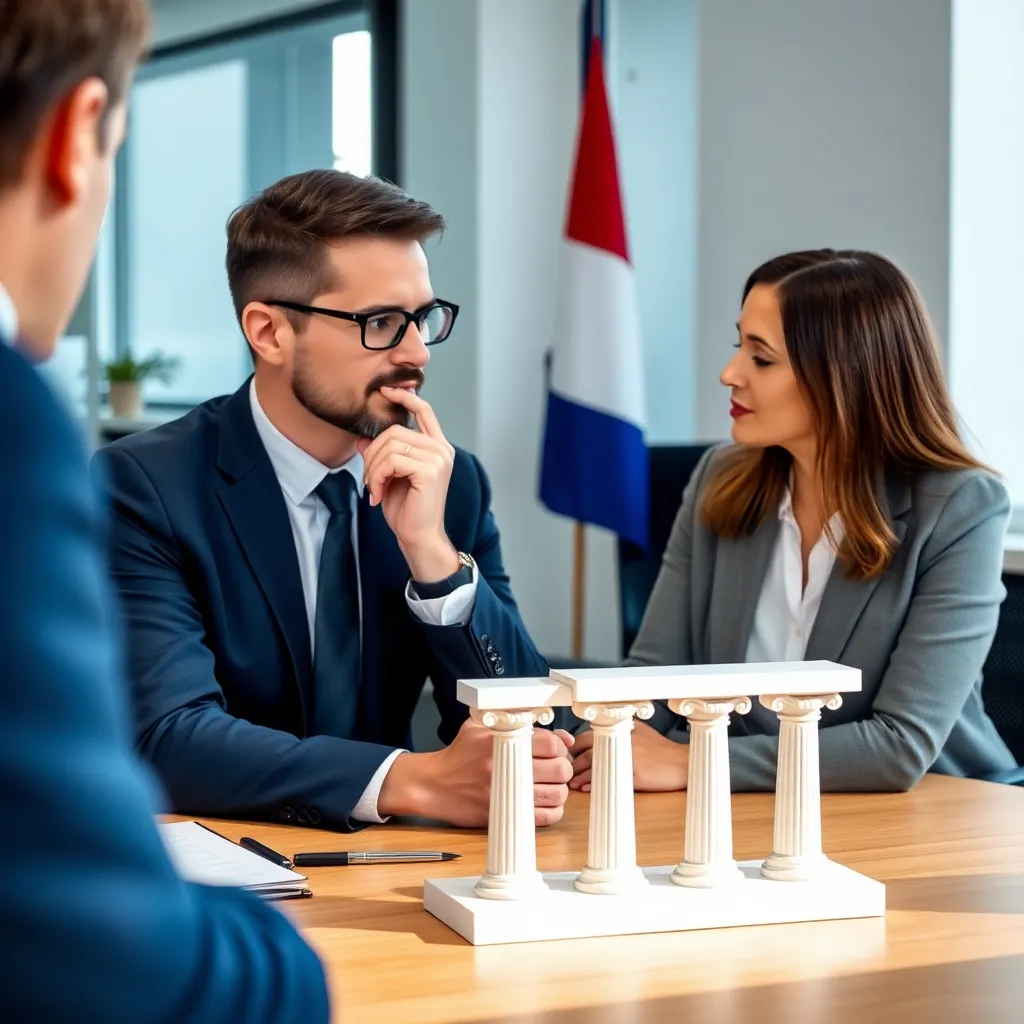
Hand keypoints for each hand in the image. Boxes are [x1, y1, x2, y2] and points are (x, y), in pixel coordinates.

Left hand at [355, 387, 458, 581]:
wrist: (418, 537)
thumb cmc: (407, 510)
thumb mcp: (389, 476)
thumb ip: (381, 454)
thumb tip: (361, 437)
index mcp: (437, 447)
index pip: (424, 410)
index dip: (405, 396)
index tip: (385, 390)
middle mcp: (441, 449)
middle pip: (395, 430)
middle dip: (373, 453)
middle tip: (369, 479)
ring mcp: (438, 458)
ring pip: (391, 445)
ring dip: (373, 468)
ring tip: (374, 488)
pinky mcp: (431, 470)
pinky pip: (392, 460)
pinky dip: (377, 477)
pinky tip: (378, 494)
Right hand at [378, 719, 574, 826]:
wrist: (433, 784)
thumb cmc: (459, 754)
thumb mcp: (482, 726)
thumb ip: (520, 723)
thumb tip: (560, 736)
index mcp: (501, 741)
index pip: (551, 743)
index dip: (560, 747)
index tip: (556, 750)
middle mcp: (505, 766)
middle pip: (559, 769)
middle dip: (563, 768)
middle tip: (557, 768)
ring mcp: (506, 792)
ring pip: (556, 794)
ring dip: (559, 790)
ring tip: (550, 785)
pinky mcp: (504, 813)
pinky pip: (544, 818)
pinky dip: (552, 811)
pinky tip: (543, 803)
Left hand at [569, 719, 687, 792]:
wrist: (683, 763)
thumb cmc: (662, 750)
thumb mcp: (640, 732)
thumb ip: (619, 732)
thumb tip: (594, 738)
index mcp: (622, 728)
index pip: (587, 735)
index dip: (574, 748)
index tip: (567, 758)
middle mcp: (623, 739)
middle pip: (586, 750)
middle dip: (573, 762)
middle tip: (565, 772)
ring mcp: (629, 757)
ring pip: (594, 765)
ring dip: (580, 775)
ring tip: (572, 783)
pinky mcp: (635, 775)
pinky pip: (608, 779)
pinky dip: (594, 784)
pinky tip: (586, 789)